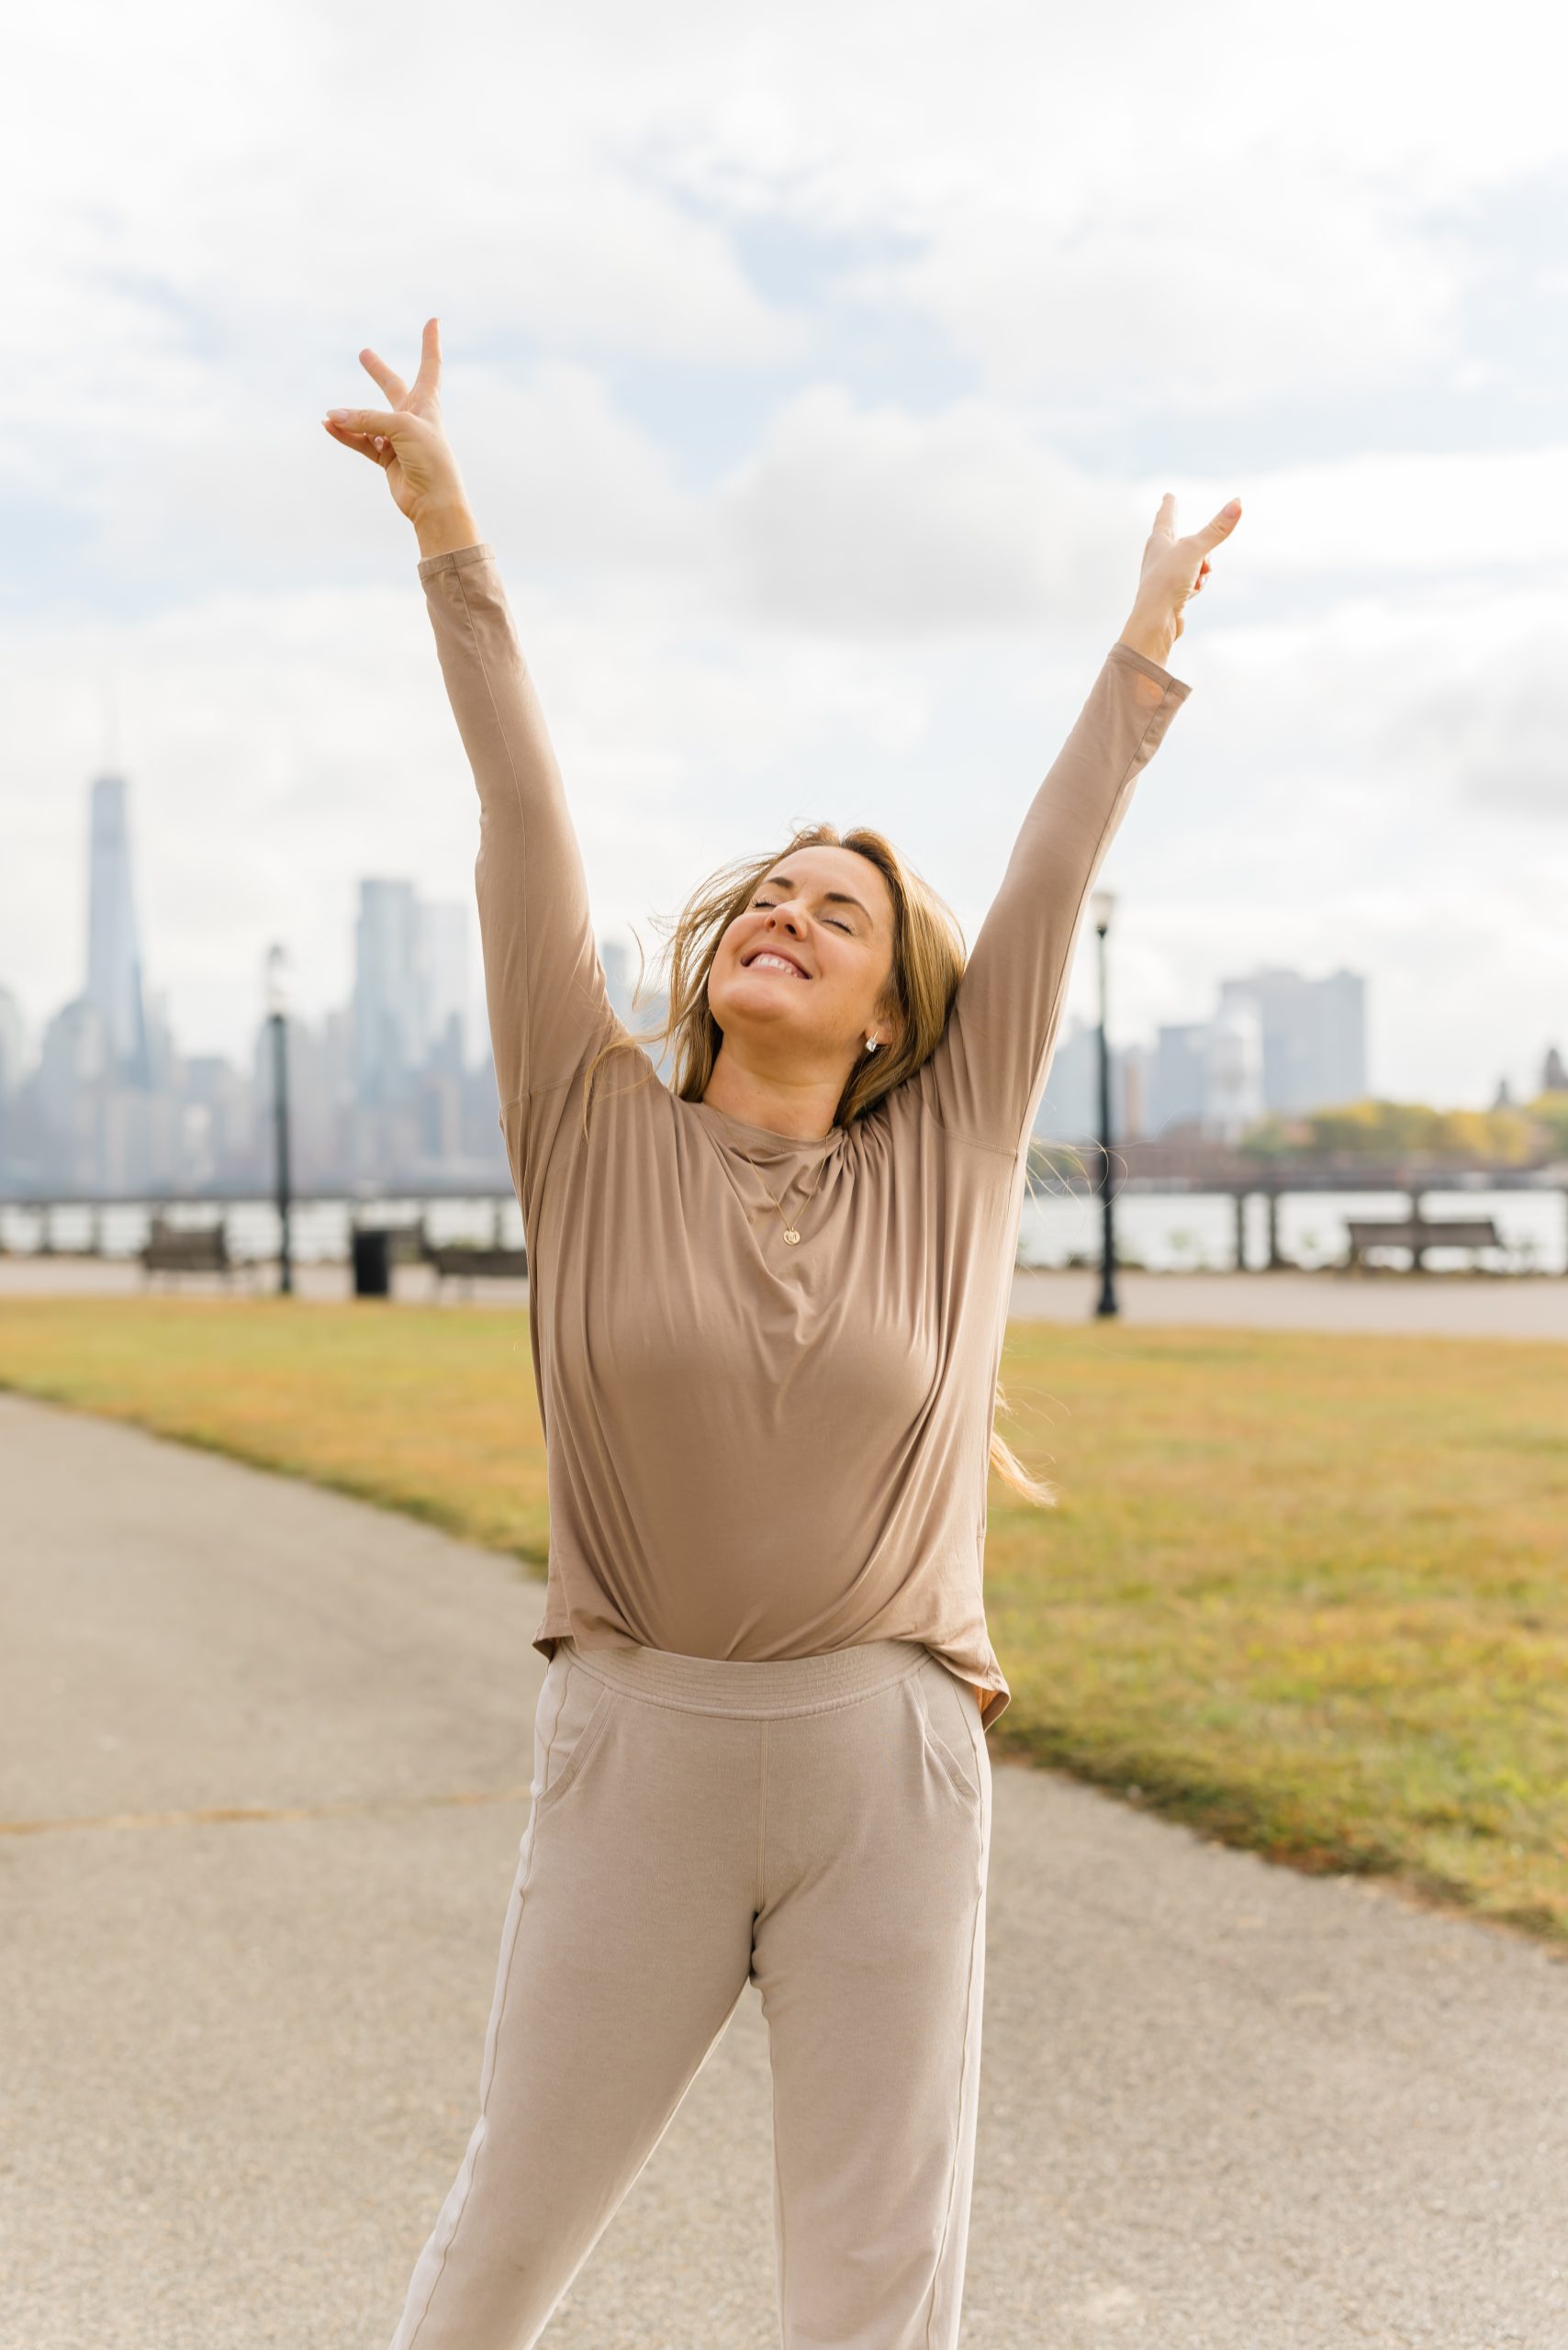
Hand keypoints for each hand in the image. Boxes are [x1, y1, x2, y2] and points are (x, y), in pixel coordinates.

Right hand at [321, 318, 470, 524]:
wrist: (435, 502)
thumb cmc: (430, 459)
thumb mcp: (400, 428)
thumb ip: (366, 419)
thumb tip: (333, 417)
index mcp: (427, 404)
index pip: (430, 366)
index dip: (430, 343)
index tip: (434, 321)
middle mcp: (413, 418)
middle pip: (393, 388)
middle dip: (378, 372)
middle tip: (364, 354)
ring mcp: (399, 439)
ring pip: (368, 420)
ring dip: (350, 417)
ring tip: (329, 414)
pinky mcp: (387, 460)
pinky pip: (361, 442)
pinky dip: (345, 435)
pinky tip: (329, 427)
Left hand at [1118, 491, 1241, 665]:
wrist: (1157, 621)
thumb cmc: (1168, 581)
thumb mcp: (1196, 550)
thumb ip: (1216, 529)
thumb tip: (1238, 503)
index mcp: (1158, 540)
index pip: (1166, 515)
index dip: (1170, 505)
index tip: (1169, 496)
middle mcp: (1159, 555)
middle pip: (1188, 542)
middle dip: (1203, 551)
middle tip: (1203, 563)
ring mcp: (1165, 574)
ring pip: (1195, 563)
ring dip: (1203, 571)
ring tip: (1195, 580)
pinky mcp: (1172, 593)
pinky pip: (1193, 581)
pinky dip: (1198, 585)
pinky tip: (1191, 595)